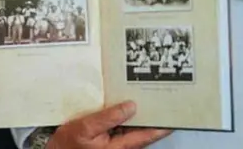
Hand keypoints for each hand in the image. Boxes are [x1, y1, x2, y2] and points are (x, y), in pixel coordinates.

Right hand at [47, 101, 171, 148]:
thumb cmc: (68, 144)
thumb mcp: (85, 127)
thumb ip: (108, 117)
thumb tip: (131, 106)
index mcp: (120, 147)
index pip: (148, 135)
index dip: (163, 125)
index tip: (175, 114)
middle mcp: (122, 148)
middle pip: (143, 132)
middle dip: (151, 116)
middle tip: (159, 98)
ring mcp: (116, 146)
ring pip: (133, 130)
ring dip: (138, 117)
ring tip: (144, 98)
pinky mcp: (109, 143)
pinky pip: (123, 130)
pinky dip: (126, 119)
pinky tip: (124, 107)